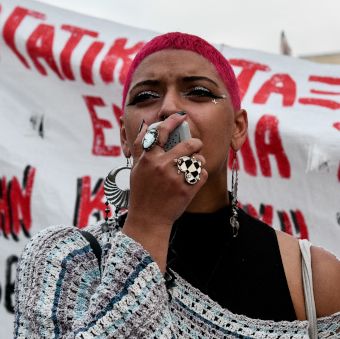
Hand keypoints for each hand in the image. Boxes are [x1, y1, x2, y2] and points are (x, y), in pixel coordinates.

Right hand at [123, 115, 205, 270]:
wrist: (148, 220)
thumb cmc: (142, 193)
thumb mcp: (136, 169)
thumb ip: (142, 146)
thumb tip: (146, 126)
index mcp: (148, 159)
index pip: (161, 132)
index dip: (172, 122)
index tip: (180, 117)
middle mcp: (161, 166)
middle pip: (188, 144)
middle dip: (196, 144)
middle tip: (196, 146)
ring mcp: (175, 179)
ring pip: (198, 159)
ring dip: (199, 161)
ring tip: (192, 167)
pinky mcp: (186, 191)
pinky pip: (203, 174)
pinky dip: (201, 176)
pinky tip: (194, 179)